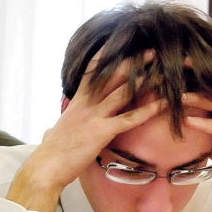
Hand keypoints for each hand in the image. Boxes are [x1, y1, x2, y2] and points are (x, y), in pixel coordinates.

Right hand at [7, 51, 166, 211]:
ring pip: (123, 93)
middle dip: (132, 63)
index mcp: (76, 103)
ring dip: (145, 82)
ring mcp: (94, 117)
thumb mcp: (53, 134)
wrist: (47, 167)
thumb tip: (50, 132)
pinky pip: (129, 118)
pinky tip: (164, 104)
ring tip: (164, 72)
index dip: (106, 56)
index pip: (91, 71)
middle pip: (112, 76)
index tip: (119, 44)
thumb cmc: (50, 154)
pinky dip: (148, 110)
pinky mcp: (102, 132)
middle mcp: (86, 105)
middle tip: (150, 52)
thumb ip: (56, 129)